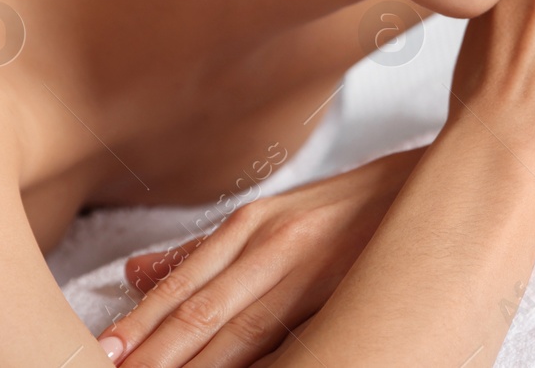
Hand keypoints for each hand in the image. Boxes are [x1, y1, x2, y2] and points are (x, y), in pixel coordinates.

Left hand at [97, 147, 422, 367]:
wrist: (432, 185)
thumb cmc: (345, 209)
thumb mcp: (271, 217)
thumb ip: (202, 252)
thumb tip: (134, 275)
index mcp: (255, 224)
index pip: (184, 285)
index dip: (141, 325)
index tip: (102, 357)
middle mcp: (279, 244)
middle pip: (206, 313)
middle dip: (158, 355)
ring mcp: (317, 271)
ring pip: (246, 333)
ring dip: (202, 366)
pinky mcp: (351, 295)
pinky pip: (300, 339)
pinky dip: (268, 361)